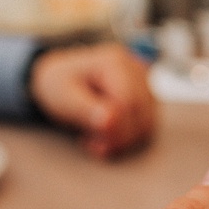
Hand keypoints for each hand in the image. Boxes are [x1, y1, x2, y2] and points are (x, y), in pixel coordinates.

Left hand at [28, 42, 155, 158]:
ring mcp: (144, 84)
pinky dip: (127, 137)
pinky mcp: (146, 98)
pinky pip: (145, 126)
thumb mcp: (64, 97)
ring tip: (97, 140)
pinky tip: (106, 135)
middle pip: (142, 115)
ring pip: (147, 124)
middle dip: (119, 138)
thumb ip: (87, 110)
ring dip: (123, 141)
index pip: (128, 102)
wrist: (63, 81)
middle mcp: (135, 69)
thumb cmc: (61, 86)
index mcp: (114, 63)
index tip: (93, 144)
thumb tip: (110, 121)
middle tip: (93, 145)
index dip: (115, 129)